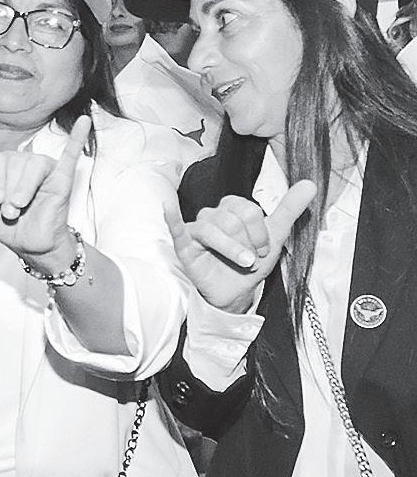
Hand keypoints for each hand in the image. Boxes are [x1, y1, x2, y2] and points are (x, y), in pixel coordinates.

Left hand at [0, 116, 89, 270]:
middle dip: (9, 188)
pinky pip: (70, 155)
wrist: (30, 246)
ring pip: (34, 164)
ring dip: (25, 188)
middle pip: (15, 160)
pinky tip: (83, 122)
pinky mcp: (62, 178)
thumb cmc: (7, 224)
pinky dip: (76, 138)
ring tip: (22, 206)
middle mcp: (24, 163)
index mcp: (5, 165)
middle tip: (10, 210)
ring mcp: (44, 169)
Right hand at [164, 181, 316, 313]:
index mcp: (232, 209)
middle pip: (231, 220)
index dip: (260, 233)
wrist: (235, 292)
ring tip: (242, 262)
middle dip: (247, 243)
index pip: (248, 209)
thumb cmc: (249, 261)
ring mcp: (196, 230)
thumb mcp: (274, 236)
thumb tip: (309, 184)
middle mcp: (212, 215)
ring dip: (232, 250)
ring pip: (212, 230)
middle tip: (251, 259)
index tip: (263, 249)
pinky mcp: (185, 247)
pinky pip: (177, 229)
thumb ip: (289, 209)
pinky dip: (172, 217)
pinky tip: (168, 207)